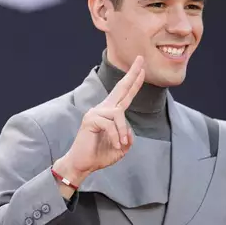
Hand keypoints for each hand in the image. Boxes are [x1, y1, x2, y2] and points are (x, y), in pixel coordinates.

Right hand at [60, 56, 144, 181]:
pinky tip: (115, 145)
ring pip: (118, 115)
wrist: (83, 165)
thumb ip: (128, 135)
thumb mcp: (122, 146)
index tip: (142, 68)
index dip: (134, 81)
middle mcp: (103, 109)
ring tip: (121, 144)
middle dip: (132, 74)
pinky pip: (110, 124)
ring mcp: (96, 112)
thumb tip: (128, 128)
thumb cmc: (100, 155)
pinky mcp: (90, 119)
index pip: (125, 94)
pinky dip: (116, 136)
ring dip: (122, 131)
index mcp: (111, 113)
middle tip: (141, 59)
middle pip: (121, 88)